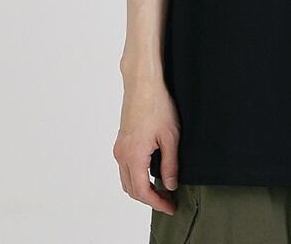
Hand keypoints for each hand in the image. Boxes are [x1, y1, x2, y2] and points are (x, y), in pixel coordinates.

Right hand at [113, 77, 179, 213]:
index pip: (143, 191)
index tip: (171, 207)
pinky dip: (137, 177)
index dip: (157, 203)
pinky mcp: (121, 141)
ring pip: (127, 180)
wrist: (144, 84)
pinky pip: (125, 167)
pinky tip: (151, 173)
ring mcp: (119, 148)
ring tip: (162, 189)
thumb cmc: (158, 105)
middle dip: (150, 199)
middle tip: (169, 200)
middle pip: (132, 189)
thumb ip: (170, 164)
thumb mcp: (171, 137)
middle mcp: (121, 155)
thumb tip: (170, 185)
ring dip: (142, 189)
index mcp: (133, 156)